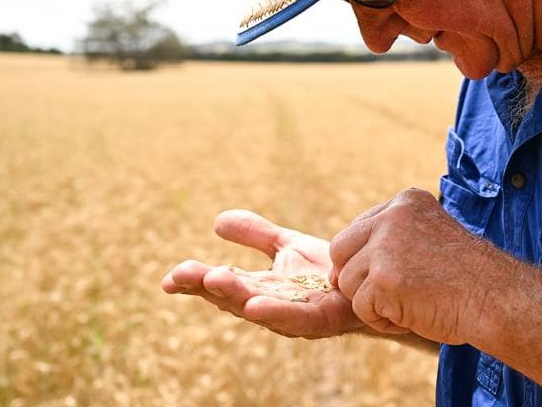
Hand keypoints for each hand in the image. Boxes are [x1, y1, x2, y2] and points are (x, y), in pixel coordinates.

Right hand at [161, 209, 362, 338]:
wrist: (372, 276)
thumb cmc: (327, 269)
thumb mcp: (286, 246)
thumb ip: (255, 234)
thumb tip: (217, 222)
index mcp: (260, 289)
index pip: (222, 285)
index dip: (196, 283)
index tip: (169, 279)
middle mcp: (273, 306)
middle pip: (234, 298)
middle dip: (207, 288)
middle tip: (181, 275)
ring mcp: (296, 315)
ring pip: (260, 309)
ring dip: (234, 297)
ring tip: (212, 281)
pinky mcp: (323, 319)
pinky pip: (297, 318)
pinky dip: (274, 313)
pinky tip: (254, 305)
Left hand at [329, 188, 503, 343]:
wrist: (495, 297)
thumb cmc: (468, 277)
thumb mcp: (429, 237)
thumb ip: (392, 239)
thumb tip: (338, 270)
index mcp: (406, 201)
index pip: (359, 229)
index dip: (369, 260)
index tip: (400, 274)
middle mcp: (392, 216)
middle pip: (341, 250)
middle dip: (357, 277)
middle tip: (390, 293)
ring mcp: (385, 246)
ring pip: (348, 281)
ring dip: (372, 302)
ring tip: (410, 304)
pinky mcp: (383, 279)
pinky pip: (360, 308)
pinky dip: (383, 320)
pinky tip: (412, 315)